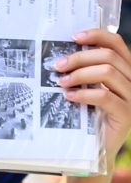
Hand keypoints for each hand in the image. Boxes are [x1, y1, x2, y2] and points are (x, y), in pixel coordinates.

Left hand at [54, 29, 130, 164]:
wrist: (94, 147)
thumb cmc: (88, 113)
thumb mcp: (87, 86)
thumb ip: (84, 69)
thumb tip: (63, 51)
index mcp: (124, 69)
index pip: (116, 42)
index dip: (96, 35)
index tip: (73, 37)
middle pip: (108, 56)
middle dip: (79, 57)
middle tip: (58, 66)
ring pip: (107, 72)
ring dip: (80, 74)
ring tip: (61, 82)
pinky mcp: (126, 115)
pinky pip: (105, 96)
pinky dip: (84, 93)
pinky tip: (69, 96)